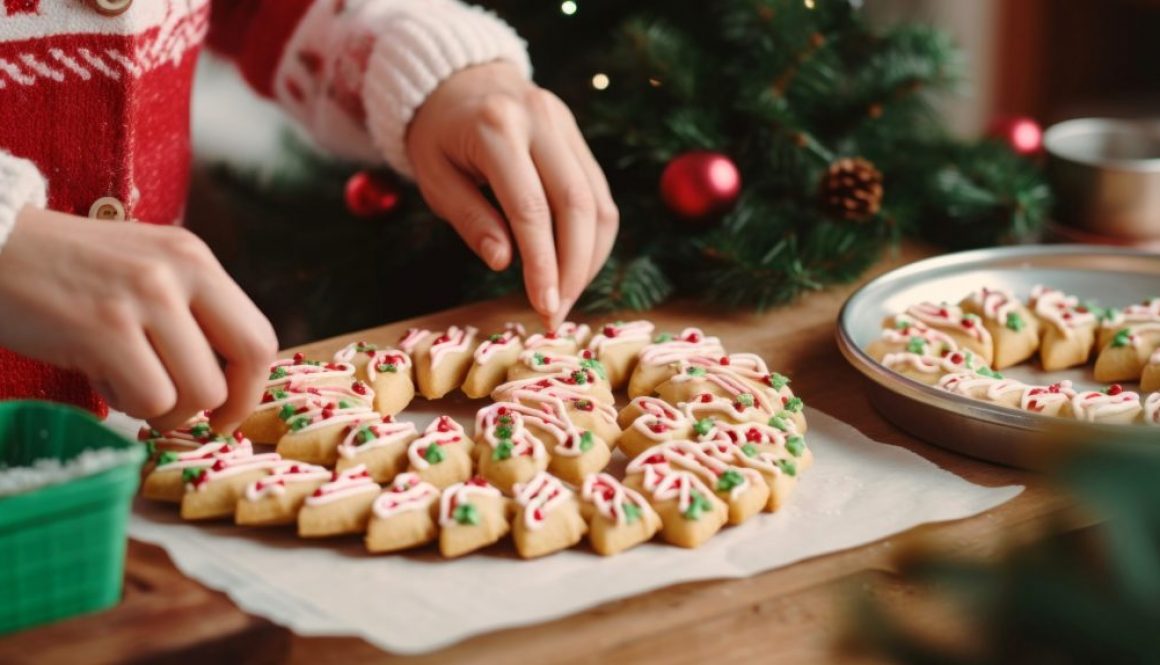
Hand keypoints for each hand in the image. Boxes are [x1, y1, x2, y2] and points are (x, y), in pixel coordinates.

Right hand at [0, 208, 277, 432]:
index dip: (251, 385)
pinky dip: (126, 406)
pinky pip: (149, 399)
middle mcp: (180, 272)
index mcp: (195, 258)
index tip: (228, 409)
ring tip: (125, 383)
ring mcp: (145, 298)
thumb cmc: (62, 269)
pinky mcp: (105, 329)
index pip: (258, 334)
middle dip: (227, 405)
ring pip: (198, 391)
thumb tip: (227, 379)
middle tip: (196, 421)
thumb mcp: (142, 266)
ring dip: (164, 409)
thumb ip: (187, 309)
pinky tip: (99, 380)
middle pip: (248, 360)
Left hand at [406, 61, 618, 327]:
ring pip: (597, 202)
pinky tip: (575, 266)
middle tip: (558, 313)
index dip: (542, 264)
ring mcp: (565, 125)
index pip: (530, 209)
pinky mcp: (578, 136)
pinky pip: (598, 194)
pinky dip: (593, 238)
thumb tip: (503, 262)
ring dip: (590, 259)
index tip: (545, 307)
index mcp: (496, 128)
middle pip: (576, 206)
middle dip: (574, 269)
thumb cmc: (438, 138)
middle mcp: (540, 121)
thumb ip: (470, 219)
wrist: (457, 81)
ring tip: (567, 296)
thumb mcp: (435, 179)